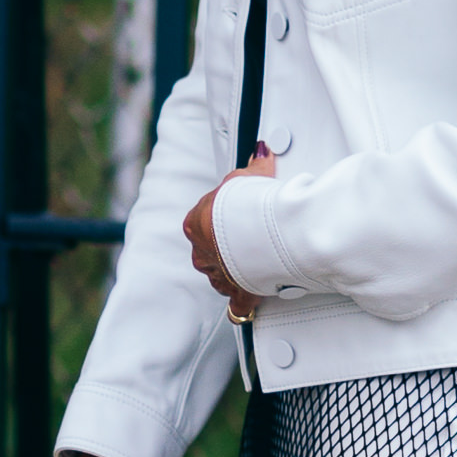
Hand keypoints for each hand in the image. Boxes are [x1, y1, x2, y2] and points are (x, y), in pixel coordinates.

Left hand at [184, 145, 276, 316]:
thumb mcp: (247, 177)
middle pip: (211, 252)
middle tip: (248, 245)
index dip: (222, 222)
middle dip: (227, 251)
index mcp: (196, 224)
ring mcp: (218, 274)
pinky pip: (238, 303)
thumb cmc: (246, 204)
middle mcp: (202, 252)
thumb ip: (255, 166)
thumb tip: (261, 150)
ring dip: (236, 274)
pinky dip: (243, 304)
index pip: (203, 223)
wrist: (258, 233)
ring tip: (256, 268)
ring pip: (222, 276)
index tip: (238, 220)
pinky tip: (248, 305)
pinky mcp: (237, 292)